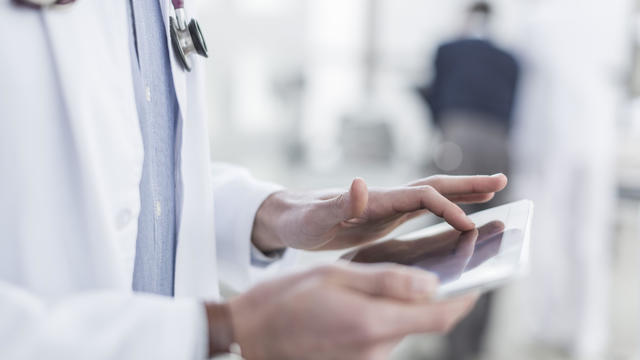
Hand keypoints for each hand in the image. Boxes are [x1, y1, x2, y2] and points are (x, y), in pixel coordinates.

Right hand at [226, 263, 477, 359]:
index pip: (439, 316)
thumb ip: (386, 281)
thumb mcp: (335, 275)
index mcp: (372, 324)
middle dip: (436, 297)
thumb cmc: (286, 298)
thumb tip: (432, 284)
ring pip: (404, 330)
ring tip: (397, 278)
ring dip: (409, 307)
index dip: (466, 297)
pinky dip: (388, 318)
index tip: (481, 277)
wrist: (249, 335)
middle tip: (439, 266)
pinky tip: (371, 300)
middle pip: (425, 323)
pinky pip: (384, 338)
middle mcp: (375, 350)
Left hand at [252, 174, 507, 250]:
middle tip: (503, 181)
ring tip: (493, 191)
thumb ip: (337, 204)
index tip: (469, 226)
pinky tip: (457, 215)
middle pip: (435, 186)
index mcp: (376, 198)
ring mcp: (387, 206)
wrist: (288, 216)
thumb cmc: (299, 219)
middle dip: (469, 184)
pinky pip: (422, 210)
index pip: (422, 196)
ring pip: (433, 194)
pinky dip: (445, 208)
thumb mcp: (314, 218)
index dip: (448, 208)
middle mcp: (386, 197)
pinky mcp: (384, 216)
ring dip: (463, 192)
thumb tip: (360, 183)